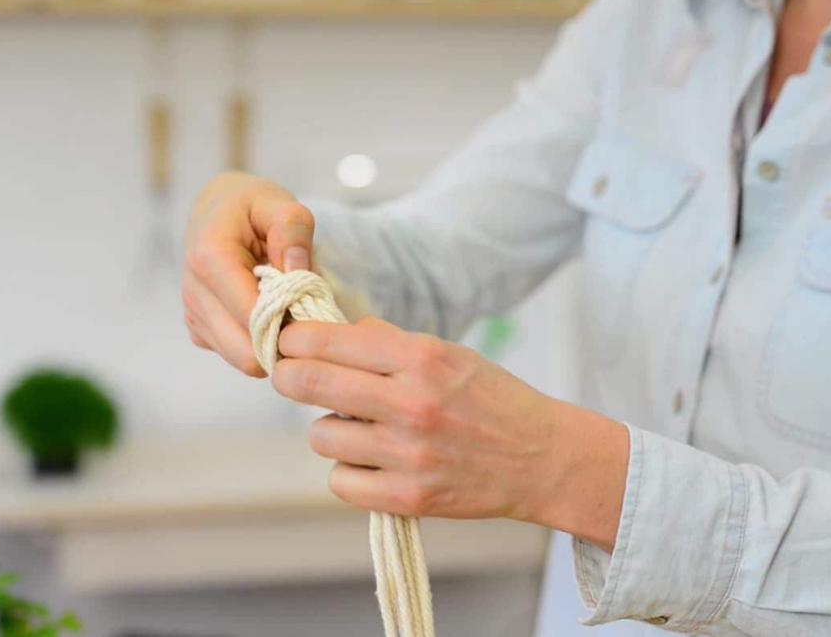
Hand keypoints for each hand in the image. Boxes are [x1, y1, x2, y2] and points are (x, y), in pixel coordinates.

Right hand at [182, 171, 314, 376]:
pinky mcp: (199, 329)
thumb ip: (293, 234)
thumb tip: (297, 275)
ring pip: (242, 360)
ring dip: (270, 342)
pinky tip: (267, 313)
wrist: (215, 208)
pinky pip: (236, 355)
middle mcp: (194, 293)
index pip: (253, 318)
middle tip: (305, 315)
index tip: (314, 307)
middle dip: (282, 341)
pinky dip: (257, 342)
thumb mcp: (281, 204)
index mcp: (210, 259)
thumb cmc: (252, 206)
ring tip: (286, 309)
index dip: (290, 322)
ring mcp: (193, 315)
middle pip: (246, 354)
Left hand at [273, 317, 629, 551]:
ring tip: (361, 429)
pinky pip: (341, 482)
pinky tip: (373, 463)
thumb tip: (331, 333)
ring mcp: (408, 454)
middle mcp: (411, 402)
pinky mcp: (409, 498)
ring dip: (331, 431)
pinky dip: (350, 473)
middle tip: (291, 377)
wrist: (543, 459)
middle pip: (308, 383)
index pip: (328, 340)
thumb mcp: (449, 353)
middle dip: (288, 376)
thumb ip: (389, 342)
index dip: (294, 339)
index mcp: (421, 357)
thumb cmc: (492, 399)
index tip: (287, 342)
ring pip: (321, 436)